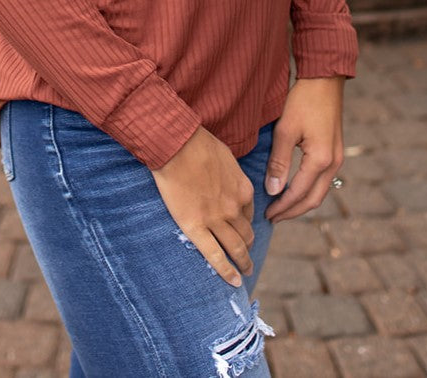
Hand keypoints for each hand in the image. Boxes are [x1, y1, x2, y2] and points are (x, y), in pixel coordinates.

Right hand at [151, 126, 254, 286]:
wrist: (177, 145)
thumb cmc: (198, 144)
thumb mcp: (225, 156)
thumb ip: (231, 173)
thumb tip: (228, 178)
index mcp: (243, 189)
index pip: (249, 213)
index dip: (246, 223)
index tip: (243, 230)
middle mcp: (234, 208)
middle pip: (246, 234)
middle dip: (249, 246)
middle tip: (248, 256)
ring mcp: (216, 220)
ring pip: (235, 248)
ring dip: (243, 261)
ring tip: (245, 272)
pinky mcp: (196, 228)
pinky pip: (215, 256)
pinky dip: (227, 272)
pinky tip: (234, 282)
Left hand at [265, 77, 344, 222]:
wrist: (324, 80)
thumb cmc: (303, 101)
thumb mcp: (286, 130)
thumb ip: (279, 162)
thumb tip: (273, 190)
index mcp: (320, 160)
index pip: (298, 193)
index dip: (282, 206)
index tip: (266, 214)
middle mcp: (333, 163)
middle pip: (313, 199)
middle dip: (293, 211)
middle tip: (273, 218)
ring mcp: (337, 158)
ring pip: (320, 192)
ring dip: (301, 203)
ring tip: (282, 208)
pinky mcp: (335, 152)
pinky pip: (323, 180)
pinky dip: (309, 190)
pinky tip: (295, 190)